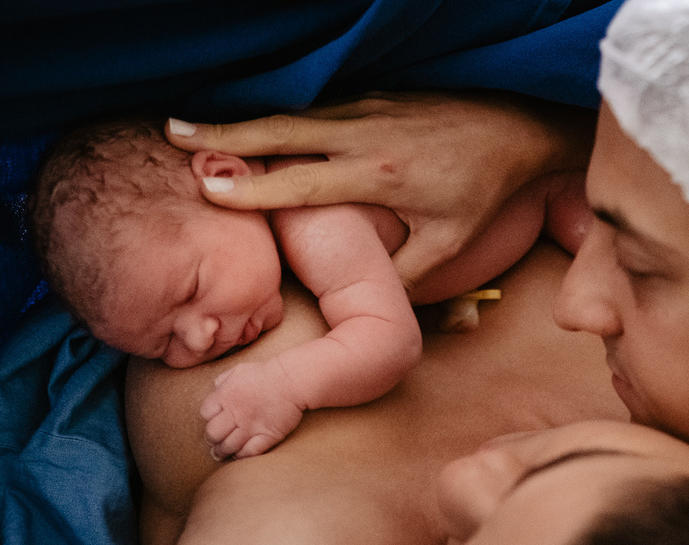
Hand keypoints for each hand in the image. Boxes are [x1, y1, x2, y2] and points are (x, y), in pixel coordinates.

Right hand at [166, 91, 593, 285]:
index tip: (206, 188)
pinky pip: (315, 107)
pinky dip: (278, 116)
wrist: (518, 129)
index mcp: (381, 176)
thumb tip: (365, 302)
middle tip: (170, 135)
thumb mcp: (450, 243)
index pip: (302, 182)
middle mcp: (366, 136)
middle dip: (223, 135)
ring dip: (243, 121)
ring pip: (293, 116)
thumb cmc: (484, 190)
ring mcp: (368, 110)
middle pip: (281, 133)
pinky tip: (253, 122)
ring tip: (191, 128)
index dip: (252, 187)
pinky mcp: (375, 98)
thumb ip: (405, 274)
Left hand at [201, 360, 304, 459]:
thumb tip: (217, 386)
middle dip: (211, 440)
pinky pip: (249, 452)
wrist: (290, 381)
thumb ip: (224, 379)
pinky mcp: (266, 436)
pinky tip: (239, 456)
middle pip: (213, 434)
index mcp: (224, 397)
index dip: (208, 419)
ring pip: (228, 446)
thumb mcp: (239, 370)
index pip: (205, 414)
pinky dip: (241, 456)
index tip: (214, 422)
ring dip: (223, 452)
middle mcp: (234, 414)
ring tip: (222, 455)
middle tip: (214, 444)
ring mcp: (249, 427)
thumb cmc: (266, 373)